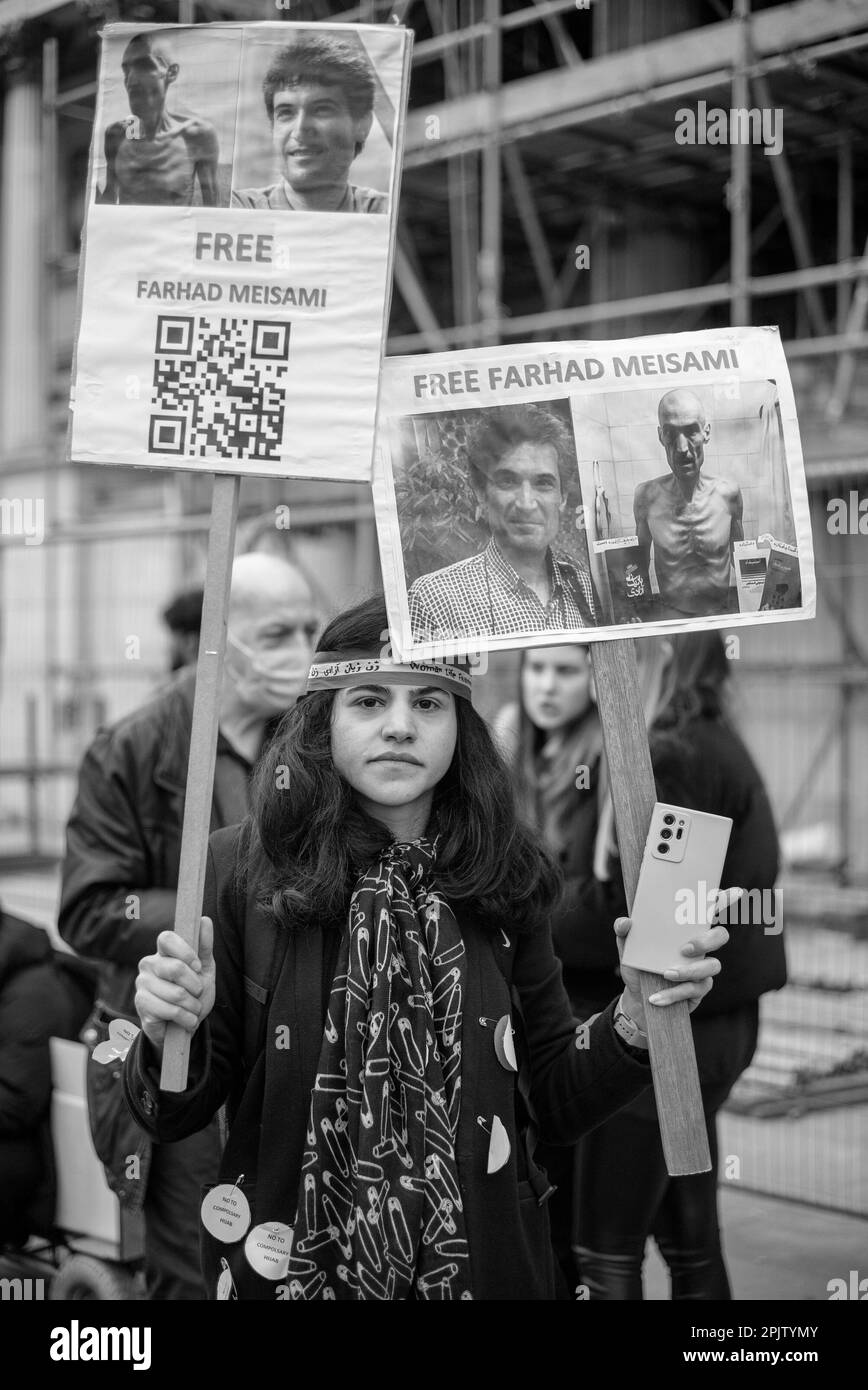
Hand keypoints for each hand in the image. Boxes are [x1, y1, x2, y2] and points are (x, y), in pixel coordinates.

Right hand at [134, 917, 215, 1056]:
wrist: (184, 1025)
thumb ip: (204, 946)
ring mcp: (142, 984)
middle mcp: (149, 964)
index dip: (185, 952)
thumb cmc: (193, 993)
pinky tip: (186, 1020)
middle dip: (195, 985)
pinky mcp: (141, 1005)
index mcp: (163, 952)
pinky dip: (186, 1018)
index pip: (167, 939)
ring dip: (193, 1006)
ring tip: (192, 1009)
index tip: (198, 967)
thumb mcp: (204, 970)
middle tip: (198, 993)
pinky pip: (170, 1010)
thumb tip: (205, 920)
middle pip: (176, 968)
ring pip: (176, 993)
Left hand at [614, 888, 737, 1033]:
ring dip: (689, 970)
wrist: (637, 997)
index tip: (736, 891)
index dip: (725, 900)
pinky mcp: (699, 989)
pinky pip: (695, 990)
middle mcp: (700, 946)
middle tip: (685, 948)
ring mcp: (703, 968)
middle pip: (720, 936)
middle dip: (707, 940)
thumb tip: (625, 922)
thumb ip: (624, 931)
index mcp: (685, 929)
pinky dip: (675, 993)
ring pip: (712, 966)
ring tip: (666, 974)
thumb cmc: (639, 964)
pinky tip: (657, 997)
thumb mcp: (627, 946)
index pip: (709, 910)